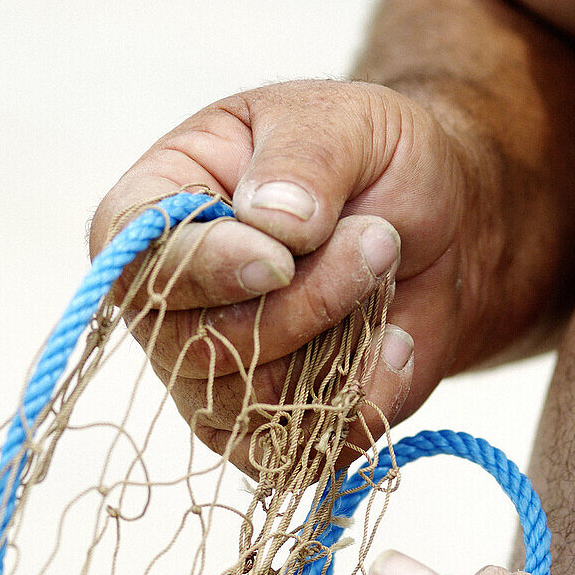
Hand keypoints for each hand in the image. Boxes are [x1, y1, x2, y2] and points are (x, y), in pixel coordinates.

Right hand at [89, 79, 485, 471]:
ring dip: (343, 345)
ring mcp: (214, 379)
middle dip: (306, 302)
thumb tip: (273, 223)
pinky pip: (303, 451)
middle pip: (200, 347)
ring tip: (387, 278)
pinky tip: (396, 345)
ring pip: (258, 403)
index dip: (206, 270)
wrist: (437, 234)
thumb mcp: (348, 122)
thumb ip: (303, 159)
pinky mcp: (270, 432)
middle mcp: (170, 310)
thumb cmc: (372, 165)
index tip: (282, 256)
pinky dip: (364, 403)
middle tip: (378, 240)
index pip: (137, 266)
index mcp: (156, 215)